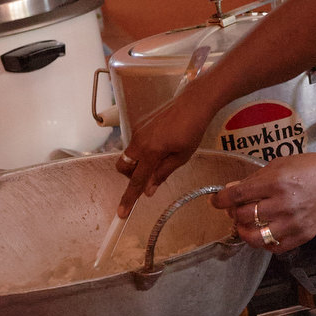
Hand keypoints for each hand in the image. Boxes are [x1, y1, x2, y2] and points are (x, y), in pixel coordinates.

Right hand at [114, 94, 215, 215]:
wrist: (193, 102)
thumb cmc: (192, 130)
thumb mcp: (181, 157)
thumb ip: (162, 174)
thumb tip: (148, 191)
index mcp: (150, 152)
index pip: (136, 181)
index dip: (129, 199)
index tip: (121, 213)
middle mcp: (139, 141)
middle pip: (123, 167)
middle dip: (131, 176)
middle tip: (151, 175)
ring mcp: (137, 131)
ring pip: (129, 155)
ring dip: (138, 163)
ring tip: (162, 157)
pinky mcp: (140, 124)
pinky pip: (135, 144)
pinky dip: (142, 151)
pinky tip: (162, 144)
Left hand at [214, 152, 315, 252]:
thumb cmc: (314, 168)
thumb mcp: (282, 164)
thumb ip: (256, 178)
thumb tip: (232, 189)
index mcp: (276, 182)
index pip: (237, 195)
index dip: (220, 199)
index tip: (216, 200)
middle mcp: (282, 204)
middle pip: (242, 216)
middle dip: (233, 212)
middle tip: (235, 208)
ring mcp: (292, 222)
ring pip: (254, 237)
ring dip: (244, 231)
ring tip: (245, 225)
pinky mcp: (302, 235)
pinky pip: (274, 247)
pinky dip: (264, 242)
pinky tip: (263, 232)